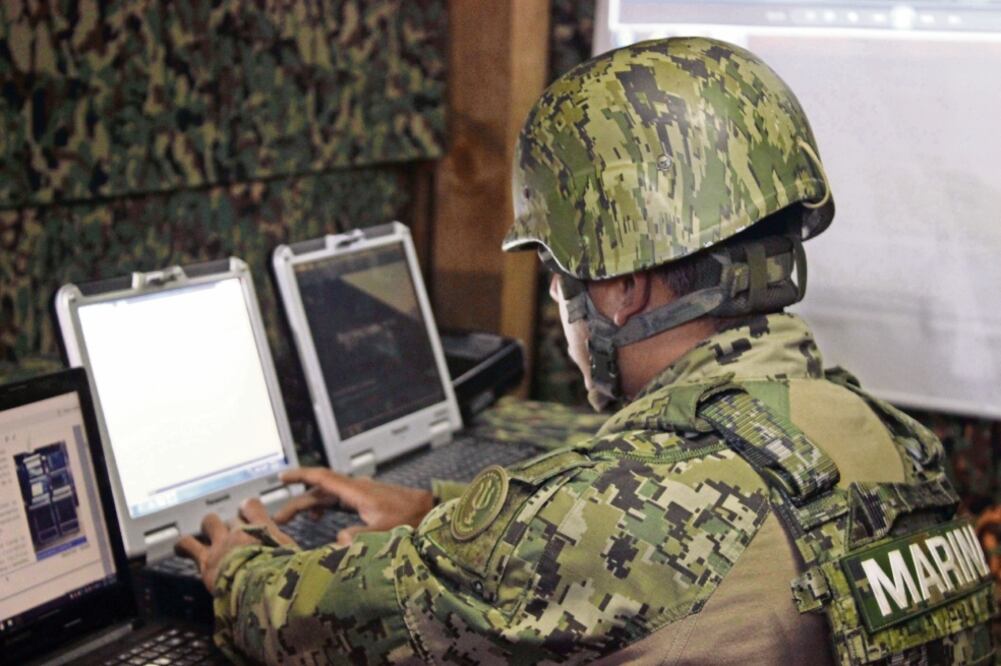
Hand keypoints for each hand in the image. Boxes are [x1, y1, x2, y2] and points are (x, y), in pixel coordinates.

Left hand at [175, 498, 296, 592]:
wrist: (261, 593)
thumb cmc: (283, 578)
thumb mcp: (296, 559)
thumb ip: (293, 552)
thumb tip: (308, 557)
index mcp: (265, 529)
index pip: (252, 506)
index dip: (249, 508)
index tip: (249, 511)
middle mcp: (242, 532)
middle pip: (232, 516)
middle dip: (232, 522)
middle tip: (232, 530)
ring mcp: (222, 544)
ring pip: (210, 522)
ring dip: (209, 527)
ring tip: (207, 532)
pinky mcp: (206, 561)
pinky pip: (189, 544)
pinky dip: (184, 544)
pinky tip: (180, 547)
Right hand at [274, 467, 433, 544]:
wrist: (428, 510)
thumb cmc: (409, 518)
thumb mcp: (384, 531)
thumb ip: (360, 536)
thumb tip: (337, 540)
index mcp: (356, 491)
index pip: (322, 478)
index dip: (300, 476)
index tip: (281, 476)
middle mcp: (355, 488)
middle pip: (319, 490)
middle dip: (297, 501)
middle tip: (278, 517)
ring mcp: (360, 493)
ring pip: (327, 495)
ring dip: (309, 505)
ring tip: (290, 520)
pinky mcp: (364, 500)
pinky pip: (337, 500)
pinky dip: (324, 506)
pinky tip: (320, 518)